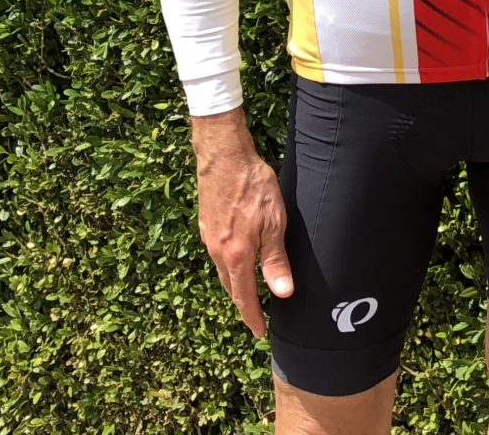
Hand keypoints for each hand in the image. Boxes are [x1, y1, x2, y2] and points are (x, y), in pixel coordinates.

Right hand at [190, 110, 292, 336]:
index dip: (252, 317)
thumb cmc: (253, 186)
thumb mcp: (274, 223)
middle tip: (256, 316)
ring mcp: (208, 238)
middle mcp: (217, 251)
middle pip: (230, 287)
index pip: (244, 297)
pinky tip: (238, 261)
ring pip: (223, 271)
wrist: (224, 156)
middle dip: (243, 304)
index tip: (259, 333)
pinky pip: (218, 256)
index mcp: (236, 255)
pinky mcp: (206, 225)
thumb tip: (283, 293)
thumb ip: (276, 260)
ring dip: (235, 285)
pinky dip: (229, 267)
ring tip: (249, 293)